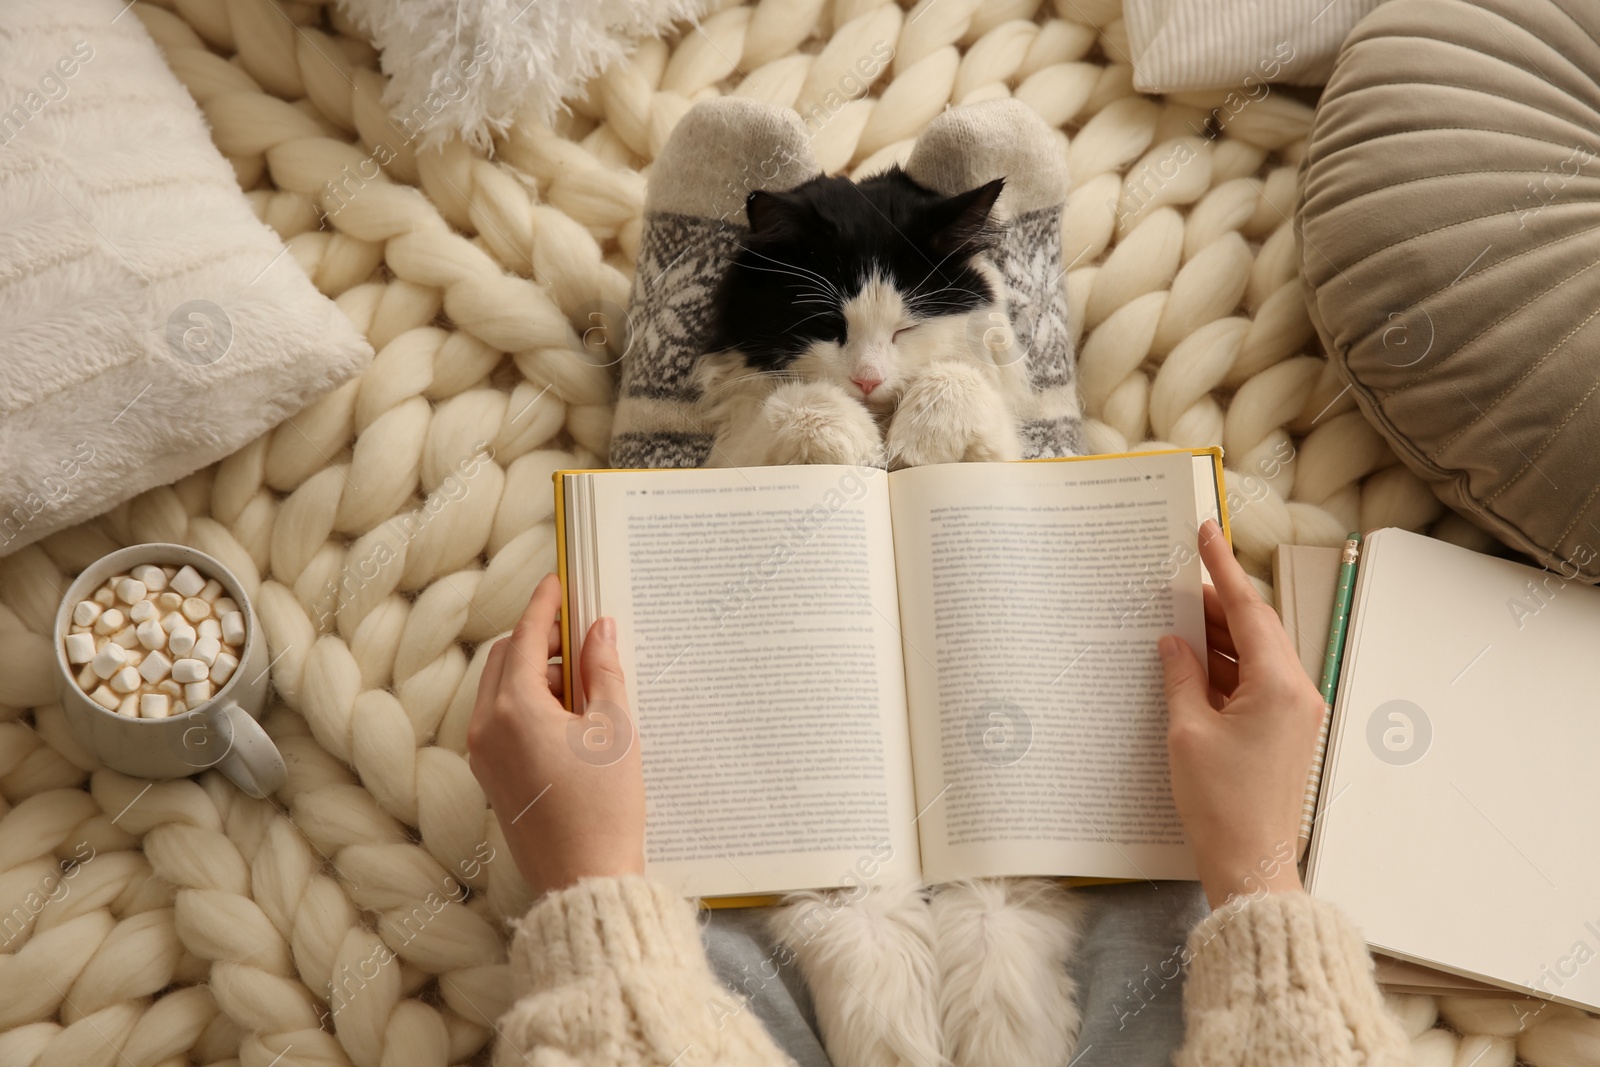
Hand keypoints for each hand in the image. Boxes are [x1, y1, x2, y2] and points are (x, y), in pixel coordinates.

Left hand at [467, 573, 644, 896]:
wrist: (583, 880)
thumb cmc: (605, 808)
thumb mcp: (616, 729)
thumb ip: (605, 671)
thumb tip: (599, 630)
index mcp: (515, 709)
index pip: (527, 636)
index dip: (545, 604)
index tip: (559, 582)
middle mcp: (487, 727)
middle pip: (506, 657)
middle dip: (540, 638)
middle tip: (580, 632)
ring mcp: (484, 754)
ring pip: (500, 688)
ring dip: (534, 671)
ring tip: (583, 679)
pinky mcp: (491, 776)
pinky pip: (501, 719)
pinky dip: (527, 702)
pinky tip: (568, 715)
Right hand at [1159, 519, 1324, 909]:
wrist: (1251, 864)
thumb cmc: (1221, 804)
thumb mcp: (1187, 732)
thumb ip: (1180, 677)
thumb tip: (1173, 643)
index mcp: (1278, 685)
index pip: (1249, 609)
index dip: (1223, 568)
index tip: (1205, 533)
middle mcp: (1297, 691)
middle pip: (1257, 628)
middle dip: (1218, 603)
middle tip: (1178, 581)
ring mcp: (1295, 713)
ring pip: (1256, 654)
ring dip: (1219, 637)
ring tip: (1177, 621)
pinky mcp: (1285, 731)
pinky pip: (1256, 682)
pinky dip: (1225, 668)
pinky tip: (1191, 665)